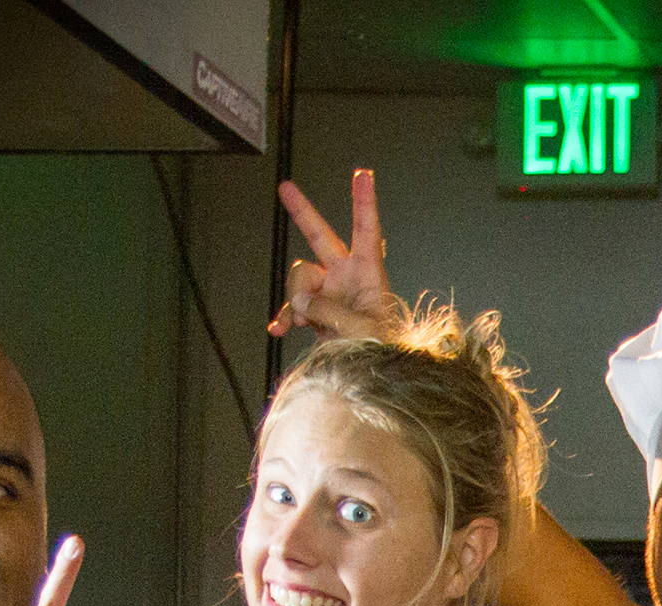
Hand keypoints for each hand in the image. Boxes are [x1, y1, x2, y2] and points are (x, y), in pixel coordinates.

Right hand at [269, 169, 401, 340]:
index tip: (364, 175)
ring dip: (297, 300)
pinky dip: (286, 317)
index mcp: (369, 273)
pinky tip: (280, 330)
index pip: (367, 231)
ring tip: (307, 324)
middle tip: (285, 187)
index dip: (364, 203)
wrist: (374, 375)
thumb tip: (302, 301)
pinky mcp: (317, 311)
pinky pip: (292, 306)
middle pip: (321, 237)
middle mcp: (347, 277)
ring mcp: (330, 292)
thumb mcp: (360, 329)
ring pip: (298, 279)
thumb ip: (330, 310)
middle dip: (302, 213)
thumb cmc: (381, 351)